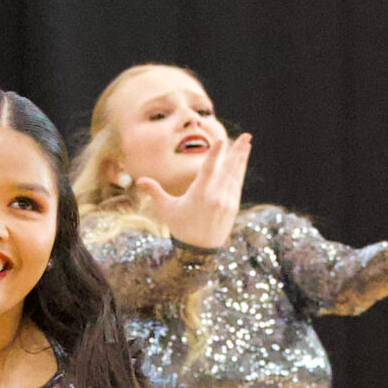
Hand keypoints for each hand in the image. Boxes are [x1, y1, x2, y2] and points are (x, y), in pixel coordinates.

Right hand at [136, 131, 251, 250]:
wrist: (199, 251)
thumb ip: (155, 192)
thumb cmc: (180, 228)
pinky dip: (239, 171)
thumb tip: (139, 180)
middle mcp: (215, 196)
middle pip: (228, 169)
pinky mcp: (233, 206)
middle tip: (247, 135)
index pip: (208, 170)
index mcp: (198, 194)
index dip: (215, 154)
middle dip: (238, 151)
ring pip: (235, 175)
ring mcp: (226, 201)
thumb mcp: (166, 210)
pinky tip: (242, 161)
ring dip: (242, 157)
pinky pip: (237, 183)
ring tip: (247, 142)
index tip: (223, 140)